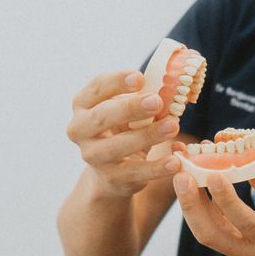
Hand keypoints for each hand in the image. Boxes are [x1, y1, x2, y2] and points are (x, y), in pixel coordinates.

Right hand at [68, 70, 181, 198]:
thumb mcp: (127, 110)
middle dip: (130, 108)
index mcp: (83, 105)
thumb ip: (142, 98)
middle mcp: (80, 130)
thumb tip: (171, 88)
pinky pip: (135, 172)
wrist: (112, 171)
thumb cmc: (123, 129)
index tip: (140, 78)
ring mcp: (93, 156)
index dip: (117, 82)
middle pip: (101, 117)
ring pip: (117, 146)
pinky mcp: (111, 178)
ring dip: (147, 136)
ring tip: (172, 126)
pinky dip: (156, 168)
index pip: (96, 88)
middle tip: (157, 101)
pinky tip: (174, 161)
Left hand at [172, 168, 254, 255]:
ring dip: (188, 202)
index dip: (227, 199)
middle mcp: (247, 250)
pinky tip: (191, 182)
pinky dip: (196, 204)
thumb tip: (242, 159)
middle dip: (191, 204)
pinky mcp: (223, 246)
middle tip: (181, 176)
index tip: (213, 174)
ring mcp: (231, 252)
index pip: (244, 221)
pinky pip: (205, 226)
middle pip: (209, 234)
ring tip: (180, 173)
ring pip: (202, 231)